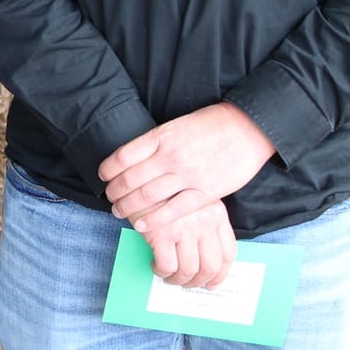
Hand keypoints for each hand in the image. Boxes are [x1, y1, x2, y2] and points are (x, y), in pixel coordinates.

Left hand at [99, 103, 276, 234]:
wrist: (247, 128)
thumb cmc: (210, 125)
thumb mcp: (176, 126)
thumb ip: (156, 143)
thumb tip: (133, 160)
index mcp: (161, 137)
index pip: (122, 156)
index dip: (107, 169)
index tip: (103, 176)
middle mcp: (170, 156)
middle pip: (130, 179)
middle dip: (114, 192)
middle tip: (108, 198)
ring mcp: (187, 176)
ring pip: (147, 197)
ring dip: (128, 207)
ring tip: (119, 212)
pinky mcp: (204, 193)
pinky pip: (173, 211)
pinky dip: (154, 219)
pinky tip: (141, 224)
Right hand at [141, 195, 236, 289]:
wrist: (137, 174)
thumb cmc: (163, 189)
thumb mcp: (193, 198)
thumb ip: (204, 222)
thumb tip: (204, 258)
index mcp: (216, 213)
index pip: (228, 253)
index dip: (220, 274)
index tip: (212, 283)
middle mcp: (204, 221)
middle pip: (210, 266)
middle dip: (198, 281)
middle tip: (188, 284)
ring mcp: (184, 227)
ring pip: (188, 270)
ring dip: (178, 280)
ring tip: (169, 277)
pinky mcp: (162, 233)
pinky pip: (167, 266)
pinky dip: (162, 271)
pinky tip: (156, 266)